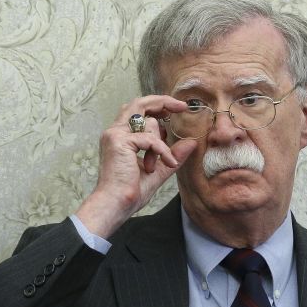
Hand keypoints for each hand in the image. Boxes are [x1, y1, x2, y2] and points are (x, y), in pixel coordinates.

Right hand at [74, 95, 198, 238]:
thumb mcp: (158, 170)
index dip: (156, 106)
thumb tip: (191, 143)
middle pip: (138, 103)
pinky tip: (167, 163)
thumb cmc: (130, 192)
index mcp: (120, 137)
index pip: (137, 110)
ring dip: (160, 142)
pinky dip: (162, 150)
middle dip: (161, 102)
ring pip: (147, 120)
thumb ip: (172, 155)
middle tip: (181, 107)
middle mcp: (115, 132)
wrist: (115, 204)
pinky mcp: (120, 141)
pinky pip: (150, 138)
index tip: (175, 109)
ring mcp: (115, 135)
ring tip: (162, 163)